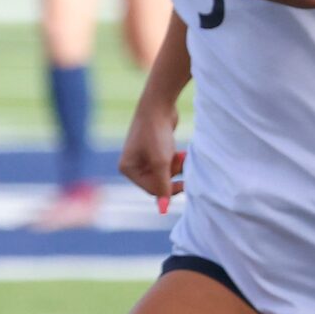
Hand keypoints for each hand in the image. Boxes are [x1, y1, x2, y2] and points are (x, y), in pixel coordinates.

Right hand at [119, 97, 186, 211]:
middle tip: (183, 164)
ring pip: (165, 173)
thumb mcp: (161, 162)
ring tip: (182, 155)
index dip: (169, 190)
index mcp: (128, 168)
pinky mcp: (154, 149)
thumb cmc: (156, 133)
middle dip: (172, 175)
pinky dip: (176, 160)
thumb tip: (163, 209)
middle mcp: (133, 163)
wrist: (160, 104)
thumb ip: (162, 186)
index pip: (151, 189)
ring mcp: (143, 156)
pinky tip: (181, 152)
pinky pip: (168, 163)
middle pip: (158, 182)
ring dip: (176, 167)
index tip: (186, 185)